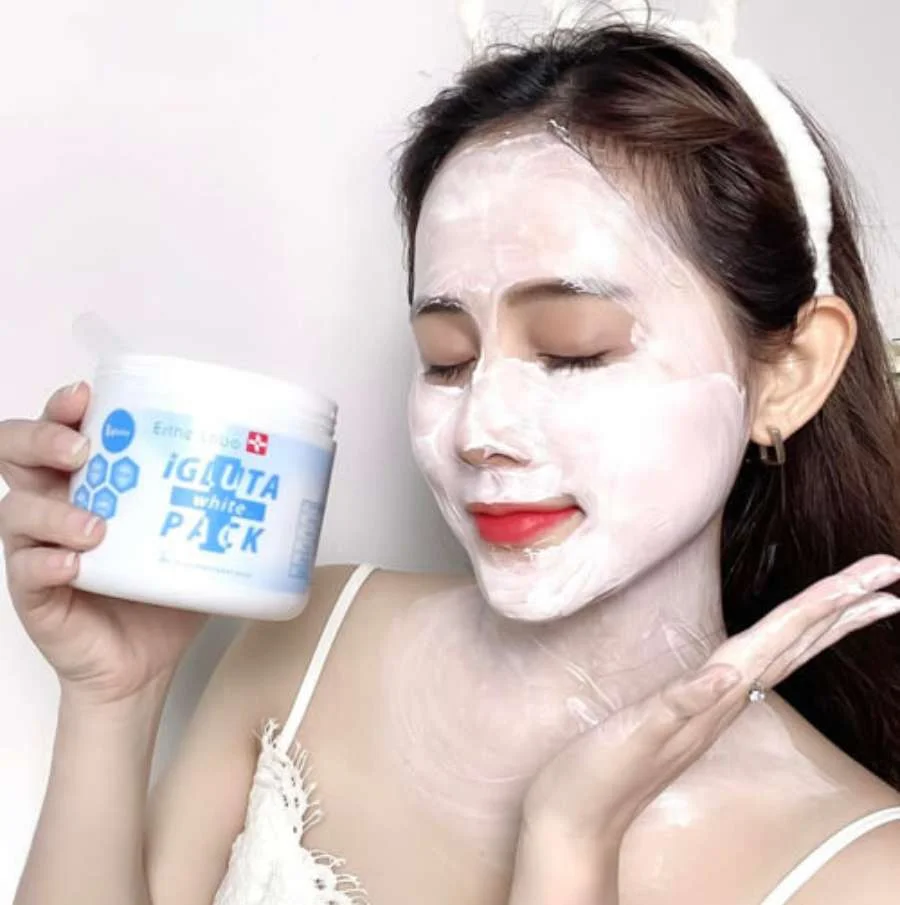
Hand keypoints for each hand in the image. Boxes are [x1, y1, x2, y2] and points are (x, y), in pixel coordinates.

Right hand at [0, 382, 206, 706]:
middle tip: (82, 450)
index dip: (64, 408)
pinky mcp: (34, 593)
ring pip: (16, 510)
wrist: (145, 667)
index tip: (89, 396)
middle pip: (17, 454)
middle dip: (42, 439)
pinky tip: (75, 564)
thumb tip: (281, 477)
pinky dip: (48, 561)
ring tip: (96, 525)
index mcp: (90, 486)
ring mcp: (40, 550)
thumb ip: (219, 508)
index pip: (60, 431)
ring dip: (54, 509)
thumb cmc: (163, 597)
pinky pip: (24, 569)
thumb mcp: (195, 541)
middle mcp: (57, 509)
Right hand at [515, 555, 899, 896]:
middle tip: (886, 571)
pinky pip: (744, 670)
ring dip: (820, 625)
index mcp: (717, 695)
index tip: (877, 577)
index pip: (784, 637)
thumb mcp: (638, 739)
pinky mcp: (689, 710)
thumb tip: (730, 674)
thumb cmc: (600, 778)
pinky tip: (781, 641)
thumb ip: (682, 705)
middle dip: (842, 605)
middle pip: (796, 642)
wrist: (577, 818)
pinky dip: (772, 649)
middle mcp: (724, 698)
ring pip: (780, 656)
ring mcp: (711, 706)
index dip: (828, 602)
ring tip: (858, 602)